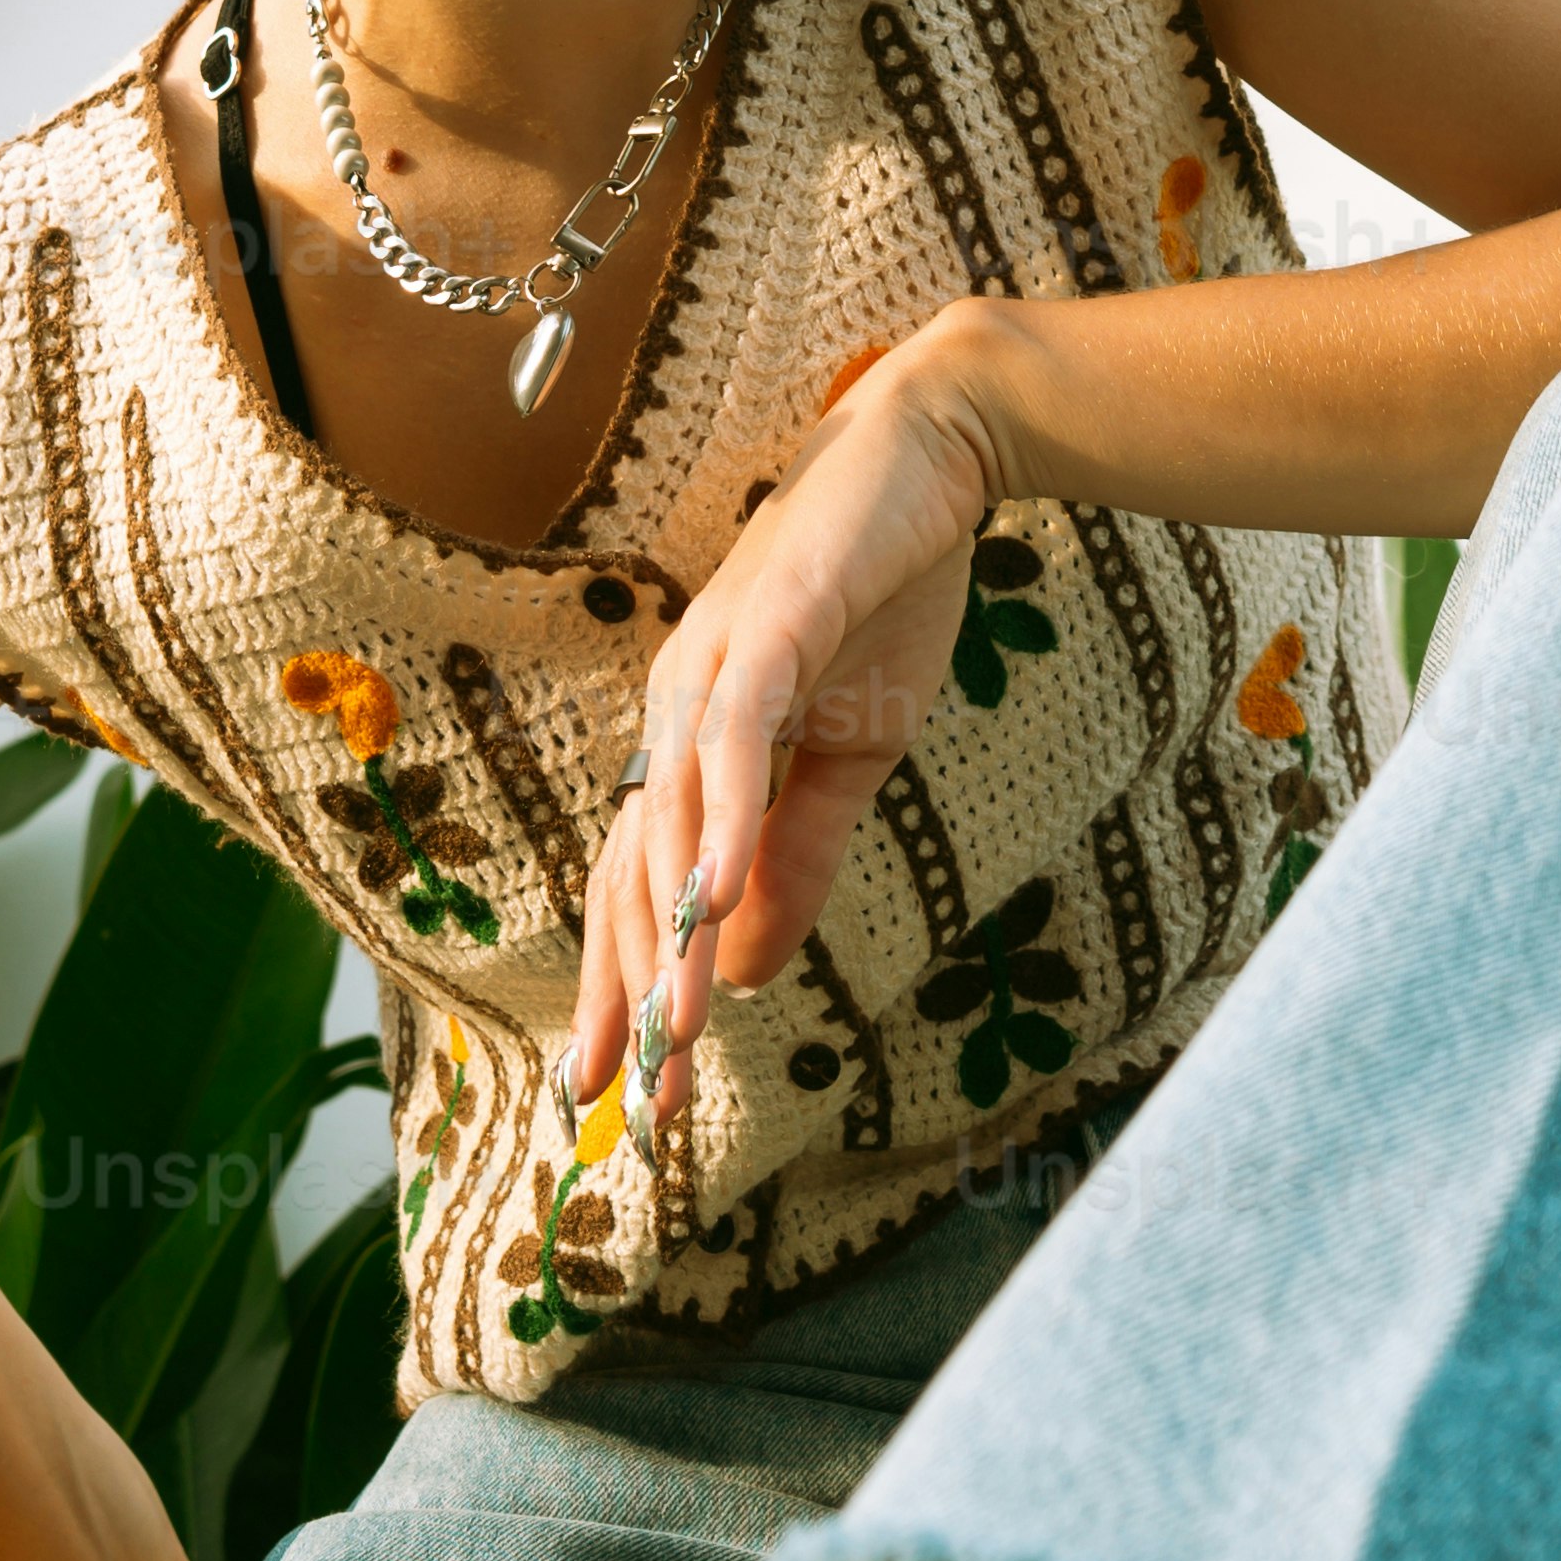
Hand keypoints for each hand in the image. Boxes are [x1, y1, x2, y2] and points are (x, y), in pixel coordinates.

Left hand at [574, 323, 1011, 1120]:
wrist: (932, 463)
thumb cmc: (882, 601)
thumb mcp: (850, 757)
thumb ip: (797, 857)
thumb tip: (741, 968)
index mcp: (692, 746)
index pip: (642, 888)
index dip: (630, 989)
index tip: (629, 1092)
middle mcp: (677, 712)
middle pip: (632, 870)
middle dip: (628, 989)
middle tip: (627, 1096)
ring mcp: (715, 668)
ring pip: (674, 819)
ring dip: (671, 929)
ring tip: (672, 1028)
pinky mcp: (770, 629)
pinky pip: (735, 738)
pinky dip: (725, 817)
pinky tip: (721, 891)